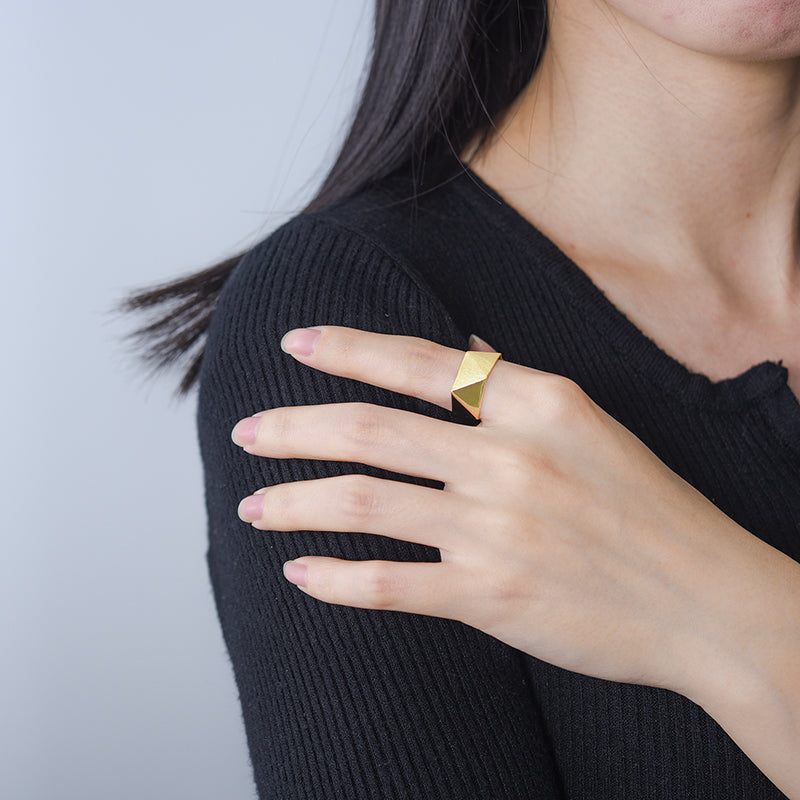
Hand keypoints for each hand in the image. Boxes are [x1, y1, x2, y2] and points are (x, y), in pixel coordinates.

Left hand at [230, 325, 754, 696]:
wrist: (706, 599)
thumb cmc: (648, 506)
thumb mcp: (590, 420)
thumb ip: (516, 382)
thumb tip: (462, 345)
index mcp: (538, 403)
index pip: (418, 362)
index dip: (347, 348)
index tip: (295, 343)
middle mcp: (511, 459)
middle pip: (370, 431)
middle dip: (293, 428)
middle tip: (245, 432)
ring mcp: (497, 530)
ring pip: (366, 504)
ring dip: (296, 503)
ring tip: (254, 506)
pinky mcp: (492, 597)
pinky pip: (391, 584)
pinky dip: (337, 580)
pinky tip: (302, 574)